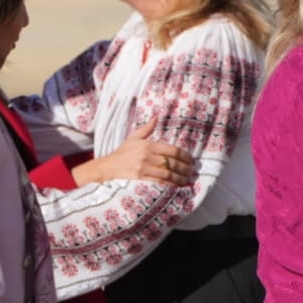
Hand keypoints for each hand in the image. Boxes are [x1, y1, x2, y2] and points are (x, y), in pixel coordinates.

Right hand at [71, 118, 193, 185]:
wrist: (109, 166)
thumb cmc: (122, 152)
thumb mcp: (134, 137)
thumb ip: (147, 128)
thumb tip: (157, 117)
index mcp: (148, 145)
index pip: (171, 150)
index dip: (184, 155)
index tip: (191, 159)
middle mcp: (147, 156)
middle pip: (171, 162)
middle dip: (185, 167)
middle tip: (193, 170)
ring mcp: (144, 168)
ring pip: (167, 173)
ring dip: (180, 177)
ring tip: (188, 178)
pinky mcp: (141, 178)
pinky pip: (159, 181)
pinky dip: (170, 183)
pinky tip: (177, 185)